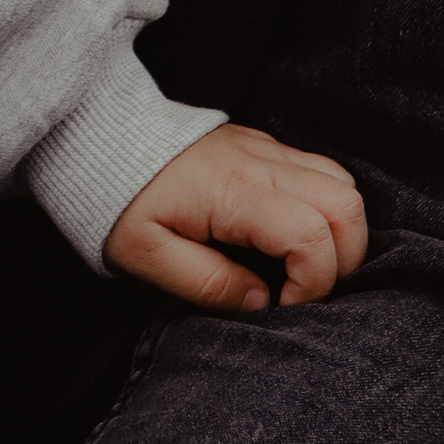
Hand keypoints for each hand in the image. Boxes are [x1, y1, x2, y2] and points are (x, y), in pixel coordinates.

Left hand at [104, 123, 368, 309]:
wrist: (97, 137)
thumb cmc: (118, 201)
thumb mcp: (146, 256)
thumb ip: (209, 284)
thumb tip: (264, 302)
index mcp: (234, 190)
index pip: (311, 235)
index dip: (314, 283)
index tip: (283, 306)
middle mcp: (261, 162)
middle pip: (346, 204)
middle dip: (345, 258)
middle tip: (306, 290)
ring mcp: (266, 147)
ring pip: (342, 182)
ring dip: (340, 231)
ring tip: (303, 266)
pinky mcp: (263, 144)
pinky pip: (321, 170)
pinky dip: (325, 208)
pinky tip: (291, 235)